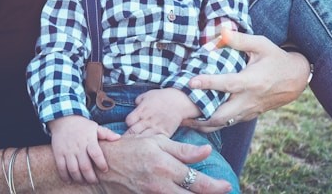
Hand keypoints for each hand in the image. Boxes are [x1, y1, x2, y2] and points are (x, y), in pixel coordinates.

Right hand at [49, 115, 120, 183]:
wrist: (63, 119)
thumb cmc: (82, 126)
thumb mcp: (94, 126)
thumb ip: (106, 133)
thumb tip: (118, 138)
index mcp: (88, 139)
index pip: (96, 153)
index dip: (101, 164)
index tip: (105, 170)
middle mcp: (78, 146)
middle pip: (85, 166)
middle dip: (91, 177)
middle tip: (95, 181)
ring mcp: (67, 150)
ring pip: (73, 169)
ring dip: (79, 179)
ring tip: (85, 182)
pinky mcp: (58, 153)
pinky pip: (61, 168)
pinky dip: (65, 177)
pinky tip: (71, 181)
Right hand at [97, 135, 232, 192]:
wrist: (103, 166)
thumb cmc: (131, 148)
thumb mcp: (156, 141)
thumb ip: (183, 149)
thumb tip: (207, 150)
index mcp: (165, 166)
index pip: (197, 181)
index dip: (216, 186)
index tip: (227, 185)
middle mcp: (161, 185)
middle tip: (222, 190)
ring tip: (206, 193)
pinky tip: (185, 193)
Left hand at [125, 88, 196, 136]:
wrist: (179, 101)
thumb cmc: (162, 97)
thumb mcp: (147, 95)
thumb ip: (138, 101)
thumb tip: (135, 106)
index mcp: (141, 111)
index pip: (128, 121)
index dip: (128, 124)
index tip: (131, 124)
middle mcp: (147, 120)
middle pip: (134, 132)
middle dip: (130, 135)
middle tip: (131, 137)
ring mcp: (156, 128)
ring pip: (144, 139)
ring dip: (140, 141)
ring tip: (138, 143)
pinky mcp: (164, 133)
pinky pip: (156, 141)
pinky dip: (152, 143)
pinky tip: (150, 144)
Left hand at [186, 31, 309, 130]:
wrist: (295, 79)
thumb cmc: (276, 58)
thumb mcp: (261, 44)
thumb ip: (240, 39)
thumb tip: (221, 30)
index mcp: (251, 81)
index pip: (227, 84)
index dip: (208, 83)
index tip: (190, 82)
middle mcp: (249, 99)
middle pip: (221, 115)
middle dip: (200, 116)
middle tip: (178, 113)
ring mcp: (249, 110)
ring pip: (223, 124)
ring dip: (203, 124)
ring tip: (182, 121)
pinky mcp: (249, 115)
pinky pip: (229, 124)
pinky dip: (213, 125)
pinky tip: (198, 121)